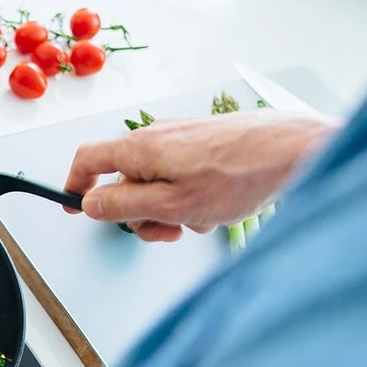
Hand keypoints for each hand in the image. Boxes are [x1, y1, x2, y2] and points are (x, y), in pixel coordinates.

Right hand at [63, 112, 338, 241]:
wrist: (295, 150)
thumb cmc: (241, 174)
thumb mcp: (172, 204)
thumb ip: (124, 205)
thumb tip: (91, 203)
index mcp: (141, 147)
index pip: (88, 158)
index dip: (74, 183)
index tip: (71, 205)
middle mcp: (158, 136)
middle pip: (125, 178)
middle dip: (139, 212)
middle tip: (165, 230)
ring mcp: (183, 138)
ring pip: (157, 181)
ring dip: (170, 208)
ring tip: (201, 218)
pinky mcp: (206, 143)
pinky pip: (182, 175)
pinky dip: (191, 196)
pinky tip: (218, 205)